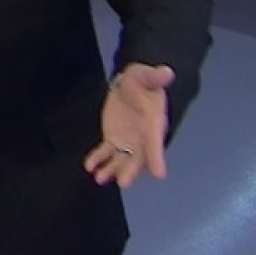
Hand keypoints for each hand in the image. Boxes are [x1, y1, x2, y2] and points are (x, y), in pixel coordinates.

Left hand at [84, 63, 174, 188]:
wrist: (131, 85)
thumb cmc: (143, 82)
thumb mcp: (147, 76)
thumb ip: (155, 77)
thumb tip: (166, 72)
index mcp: (153, 125)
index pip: (156, 143)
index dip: (157, 158)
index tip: (159, 174)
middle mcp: (142, 139)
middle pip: (138, 159)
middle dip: (130, 170)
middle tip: (123, 182)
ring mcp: (127, 142)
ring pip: (121, 160)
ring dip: (111, 170)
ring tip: (100, 178)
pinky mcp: (113, 140)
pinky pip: (105, 152)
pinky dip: (98, 159)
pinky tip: (89, 166)